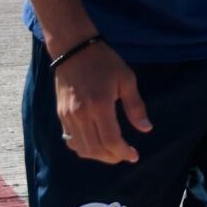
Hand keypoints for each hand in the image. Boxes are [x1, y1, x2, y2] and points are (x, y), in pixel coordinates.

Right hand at [53, 41, 151, 163]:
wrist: (73, 49)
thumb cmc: (104, 62)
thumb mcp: (126, 79)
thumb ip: (135, 106)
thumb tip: (146, 129)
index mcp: (100, 105)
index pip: (111, 141)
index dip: (123, 152)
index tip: (134, 155)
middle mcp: (81, 114)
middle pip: (96, 149)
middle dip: (112, 157)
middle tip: (125, 155)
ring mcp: (68, 116)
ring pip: (82, 148)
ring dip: (98, 156)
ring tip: (113, 153)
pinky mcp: (61, 115)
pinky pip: (71, 140)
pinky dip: (84, 148)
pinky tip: (95, 145)